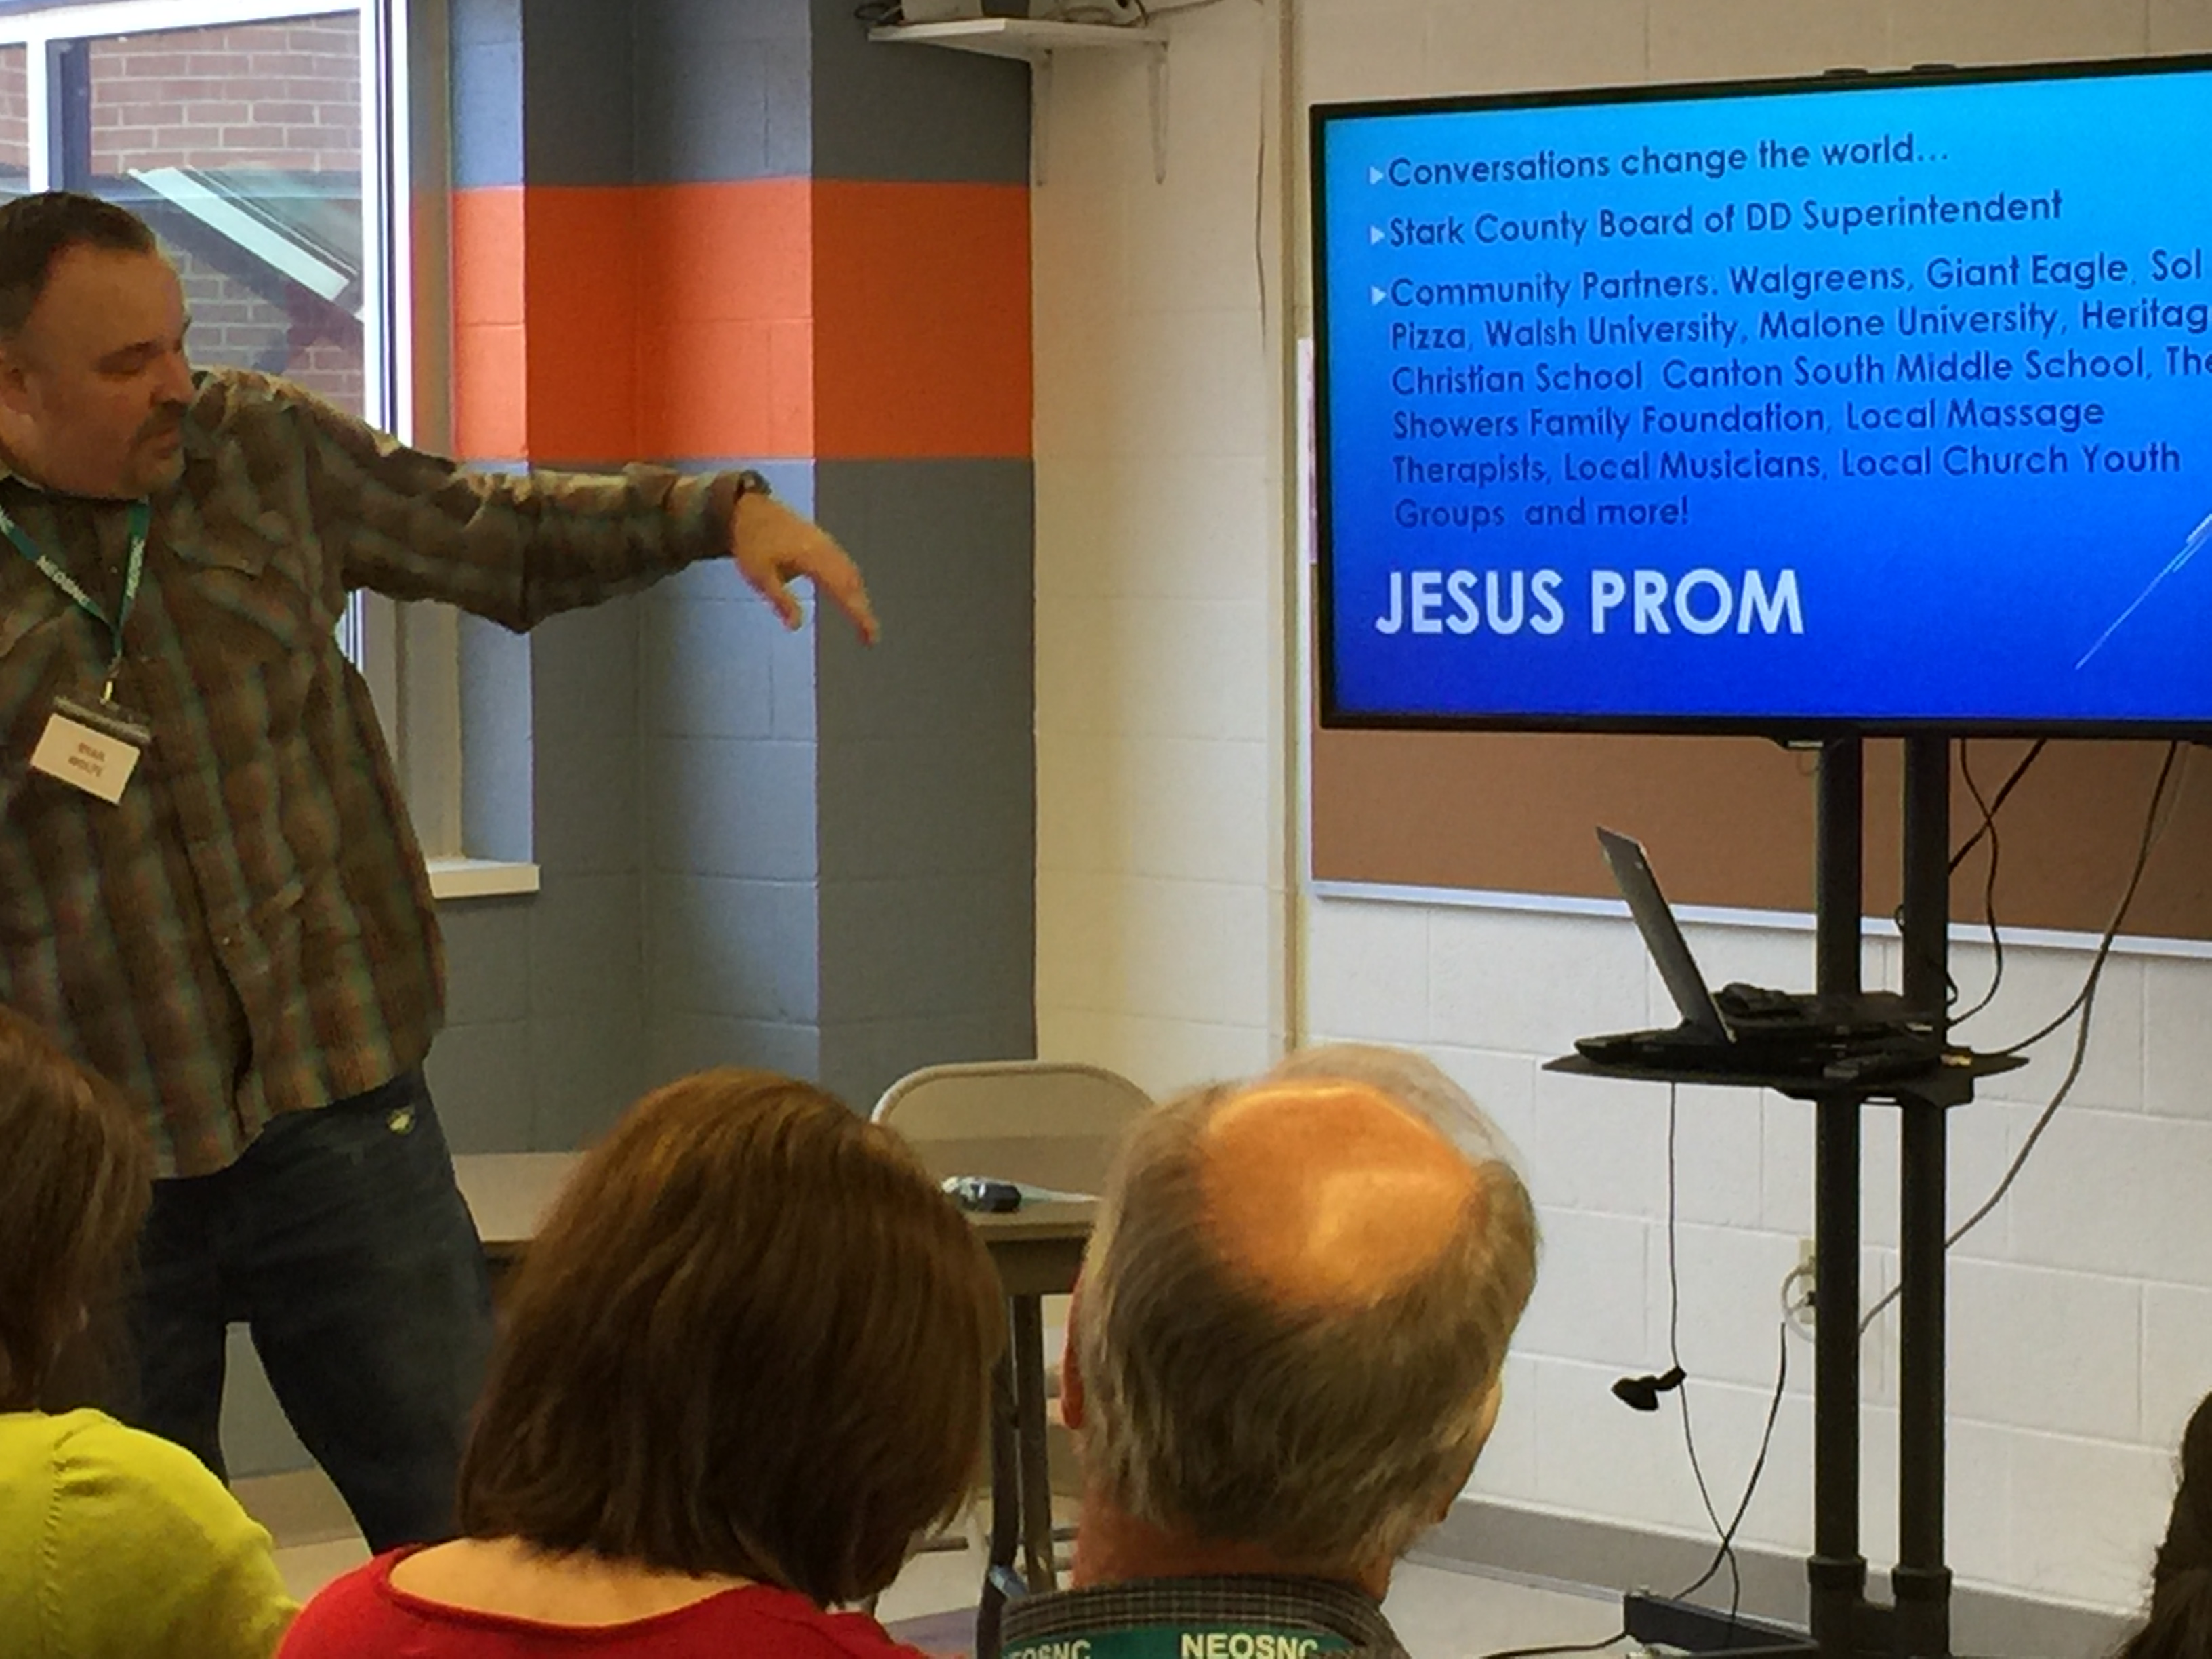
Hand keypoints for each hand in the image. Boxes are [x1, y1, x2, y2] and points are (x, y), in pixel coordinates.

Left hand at [730, 491, 879, 643]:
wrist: (749, 508)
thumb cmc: (751, 542)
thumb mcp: (758, 574)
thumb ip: (780, 599)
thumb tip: (796, 626)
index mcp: (812, 558)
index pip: (843, 591)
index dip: (860, 614)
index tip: (870, 636)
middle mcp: (826, 549)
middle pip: (853, 582)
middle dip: (863, 609)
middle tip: (870, 636)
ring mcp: (826, 542)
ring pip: (852, 571)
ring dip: (859, 596)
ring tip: (863, 619)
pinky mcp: (822, 540)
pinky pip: (845, 563)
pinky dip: (852, 582)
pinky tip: (850, 592)